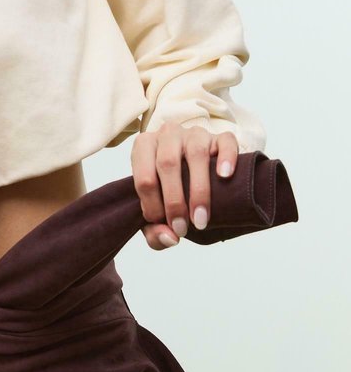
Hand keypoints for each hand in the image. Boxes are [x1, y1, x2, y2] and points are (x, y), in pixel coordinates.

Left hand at [131, 121, 237, 249]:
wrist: (195, 170)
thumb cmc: (170, 190)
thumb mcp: (157, 209)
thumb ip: (154, 231)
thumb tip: (169, 238)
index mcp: (144, 148)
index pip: (144, 178)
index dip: (154, 207)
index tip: (168, 227)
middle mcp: (167, 135)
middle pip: (167, 164)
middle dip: (174, 201)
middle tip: (183, 229)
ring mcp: (195, 133)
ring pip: (196, 153)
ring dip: (199, 190)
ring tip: (201, 218)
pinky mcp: (221, 137)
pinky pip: (226, 142)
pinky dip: (226, 158)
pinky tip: (225, 177)